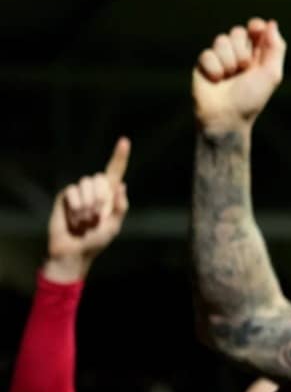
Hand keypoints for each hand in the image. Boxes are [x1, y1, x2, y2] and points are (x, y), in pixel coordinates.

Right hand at [44, 137, 130, 281]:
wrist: (74, 251)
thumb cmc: (96, 240)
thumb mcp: (113, 227)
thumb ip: (120, 207)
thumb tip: (121, 185)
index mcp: (110, 195)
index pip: (115, 171)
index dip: (120, 156)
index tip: (124, 140)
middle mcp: (95, 190)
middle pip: (100, 178)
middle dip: (99, 198)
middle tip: (96, 217)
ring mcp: (79, 192)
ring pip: (85, 183)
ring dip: (87, 205)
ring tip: (85, 220)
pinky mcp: (65, 196)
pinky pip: (72, 192)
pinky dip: (75, 206)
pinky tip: (74, 218)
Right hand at [192, 18, 285, 133]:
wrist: (226, 117)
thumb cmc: (251, 98)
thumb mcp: (271, 74)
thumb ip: (275, 48)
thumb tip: (272, 23)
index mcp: (257, 55)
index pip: (256, 29)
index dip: (256, 26)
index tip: (256, 28)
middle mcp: (239, 54)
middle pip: (238, 32)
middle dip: (242, 49)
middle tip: (244, 69)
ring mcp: (220, 58)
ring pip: (221, 40)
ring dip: (229, 61)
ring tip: (229, 77)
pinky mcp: (204, 64)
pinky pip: (207, 54)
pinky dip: (214, 68)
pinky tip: (216, 80)